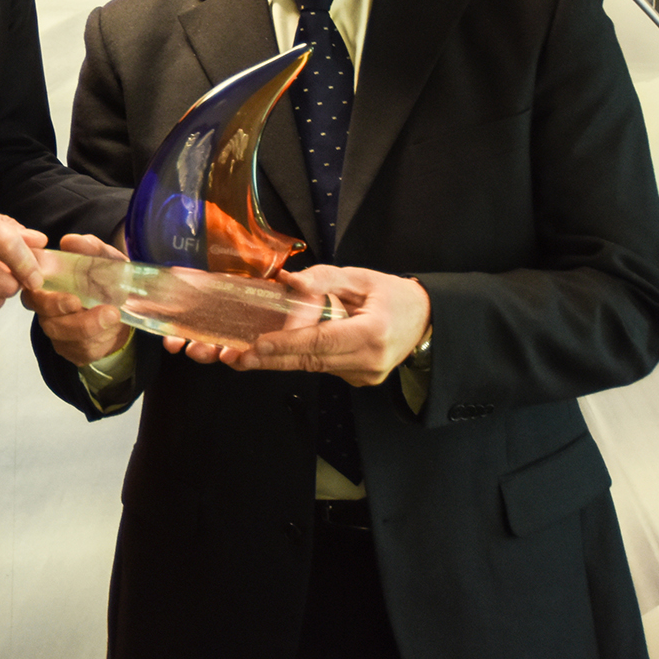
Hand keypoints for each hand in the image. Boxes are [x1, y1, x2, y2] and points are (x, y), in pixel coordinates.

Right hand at [23, 233, 129, 364]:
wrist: (123, 308)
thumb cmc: (105, 279)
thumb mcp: (104, 259)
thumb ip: (89, 248)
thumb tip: (71, 242)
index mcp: (45, 286)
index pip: (32, 295)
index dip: (49, 300)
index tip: (73, 299)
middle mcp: (45, 311)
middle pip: (50, 321)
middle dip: (77, 319)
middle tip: (105, 311)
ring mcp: (57, 334)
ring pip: (67, 339)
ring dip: (94, 329)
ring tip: (115, 317)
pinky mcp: (71, 351)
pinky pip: (81, 352)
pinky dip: (99, 342)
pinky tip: (112, 331)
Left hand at [229, 266, 429, 384]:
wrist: (426, 322)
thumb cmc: (395, 296)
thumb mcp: (362, 278)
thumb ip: (324, 279)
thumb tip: (288, 280)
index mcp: (372, 333)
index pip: (320, 341)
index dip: (286, 343)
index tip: (257, 344)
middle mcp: (368, 361)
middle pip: (309, 360)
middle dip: (268, 359)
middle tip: (232, 356)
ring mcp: (364, 376)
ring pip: (312, 366)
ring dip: (279, 357)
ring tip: (243, 351)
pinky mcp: (358, 380)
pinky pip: (322, 367)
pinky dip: (300, 356)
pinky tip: (279, 349)